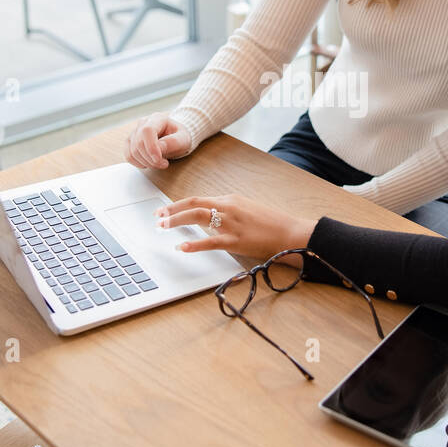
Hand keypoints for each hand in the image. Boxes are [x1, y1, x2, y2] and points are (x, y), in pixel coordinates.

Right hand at [125, 113, 190, 169]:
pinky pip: (129, 156)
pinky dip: (138, 163)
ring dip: (146, 162)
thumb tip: (159, 149)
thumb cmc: (180, 137)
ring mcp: (135, 133)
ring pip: (133, 151)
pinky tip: (149, 163)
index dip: (151, 147)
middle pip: (139, 143)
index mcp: (157, 119)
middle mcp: (143, 123)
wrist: (175, 138)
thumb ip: (172, 142)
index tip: (159, 160)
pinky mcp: (131, 142)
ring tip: (159, 163)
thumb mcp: (183, 139)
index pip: (147, 131)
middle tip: (164, 164)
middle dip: (151, 159)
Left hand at [156, 194, 316, 262]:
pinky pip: (211, 241)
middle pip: (194, 204)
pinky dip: (195, 244)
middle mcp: (228, 207)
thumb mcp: (247, 209)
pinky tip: (183, 247)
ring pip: (198, 217)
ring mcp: (232, 223)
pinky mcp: (237, 240)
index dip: (178, 205)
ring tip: (163, 227)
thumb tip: (210, 216)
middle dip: (172, 210)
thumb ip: (228, 211)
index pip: (198, 200)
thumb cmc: (271, 223)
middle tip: (157, 217)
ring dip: (177, 221)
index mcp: (230, 199)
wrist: (290, 232)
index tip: (164, 210)